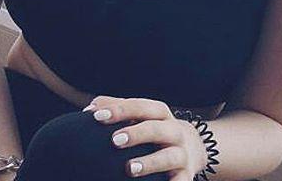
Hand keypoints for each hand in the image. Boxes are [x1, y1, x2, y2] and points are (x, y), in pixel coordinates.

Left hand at [82, 95, 207, 178]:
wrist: (193, 148)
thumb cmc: (154, 130)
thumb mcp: (142, 116)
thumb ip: (118, 109)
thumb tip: (89, 109)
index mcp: (160, 113)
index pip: (141, 107)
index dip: (120, 110)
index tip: (96, 116)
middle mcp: (174, 131)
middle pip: (157, 128)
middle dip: (137, 133)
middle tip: (114, 140)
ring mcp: (181, 154)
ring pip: (169, 156)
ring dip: (150, 162)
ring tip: (129, 168)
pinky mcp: (185, 176)